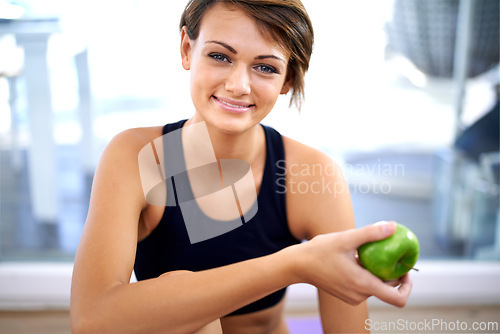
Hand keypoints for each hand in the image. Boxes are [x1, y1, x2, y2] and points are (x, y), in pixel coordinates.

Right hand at [295, 222, 412, 306]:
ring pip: (375, 286)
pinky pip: (364, 286)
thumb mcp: (346, 238)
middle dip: (393, 272)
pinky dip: (367, 273)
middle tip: (392, 252)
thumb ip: (371, 233)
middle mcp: (359, 295)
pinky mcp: (346, 294)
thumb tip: (393, 226)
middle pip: (387, 288)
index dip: (408, 286)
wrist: (297, 265)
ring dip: (378, 271)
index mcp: (362, 285)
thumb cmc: (319, 251)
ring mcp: (352, 297)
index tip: (406, 270)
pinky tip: (357, 258)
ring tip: (369, 252)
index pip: (397, 297)